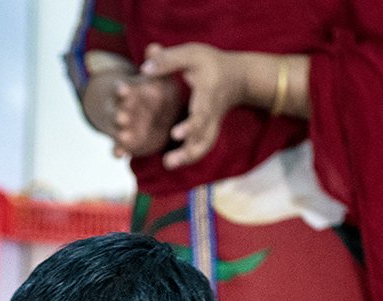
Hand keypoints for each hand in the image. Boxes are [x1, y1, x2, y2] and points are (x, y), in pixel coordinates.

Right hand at [106, 73, 182, 159]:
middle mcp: (123, 109)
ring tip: (123, 137)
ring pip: (118, 130)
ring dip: (119, 134)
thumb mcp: (158, 79)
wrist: (153, 113)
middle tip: (122, 117)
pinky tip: (118, 155)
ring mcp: (123, 127)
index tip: (124, 89)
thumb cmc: (156, 93)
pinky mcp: (127, 142)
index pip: (123, 90)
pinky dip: (118, 151)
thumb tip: (154, 46)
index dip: (123, 90)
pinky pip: (120, 147)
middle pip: (117, 111)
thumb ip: (156, 65)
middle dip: (119, 114)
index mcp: (131, 93)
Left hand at [142, 43, 264, 170]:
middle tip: (168, 161)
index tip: (174, 135)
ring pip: (205, 144)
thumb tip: (144, 69)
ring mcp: (213, 123)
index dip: (190, 126)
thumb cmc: (211, 63)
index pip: (201, 112)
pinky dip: (191, 156)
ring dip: (189, 157)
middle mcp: (212, 111)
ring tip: (168, 164)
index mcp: (208, 92)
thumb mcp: (192, 54)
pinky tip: (173, 162)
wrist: (238, 77)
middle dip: (188, 149)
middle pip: (204, 135)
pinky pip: (204, 146)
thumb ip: (168, 60)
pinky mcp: (210, 130)